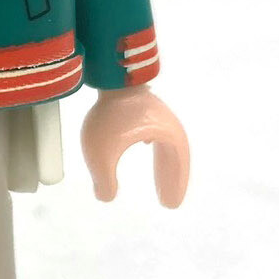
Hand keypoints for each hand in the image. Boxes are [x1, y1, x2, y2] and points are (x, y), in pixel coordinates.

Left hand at [80, 85, 188, 207]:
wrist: (108, 73)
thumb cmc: (110, 115)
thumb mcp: (101, 154)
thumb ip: (104, 180)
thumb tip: (105, 197)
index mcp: (168, 135)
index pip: (177, 165)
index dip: (174, 186)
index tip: (171, 205)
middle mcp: (167, 123)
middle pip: (174, 157)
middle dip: (170, 179)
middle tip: (168, 201)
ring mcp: (155, 111)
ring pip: (164, 144)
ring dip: (162, 164)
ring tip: (158, 181)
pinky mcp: (141, 103)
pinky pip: (154, 131)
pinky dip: (153, 146)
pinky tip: (144, 146)